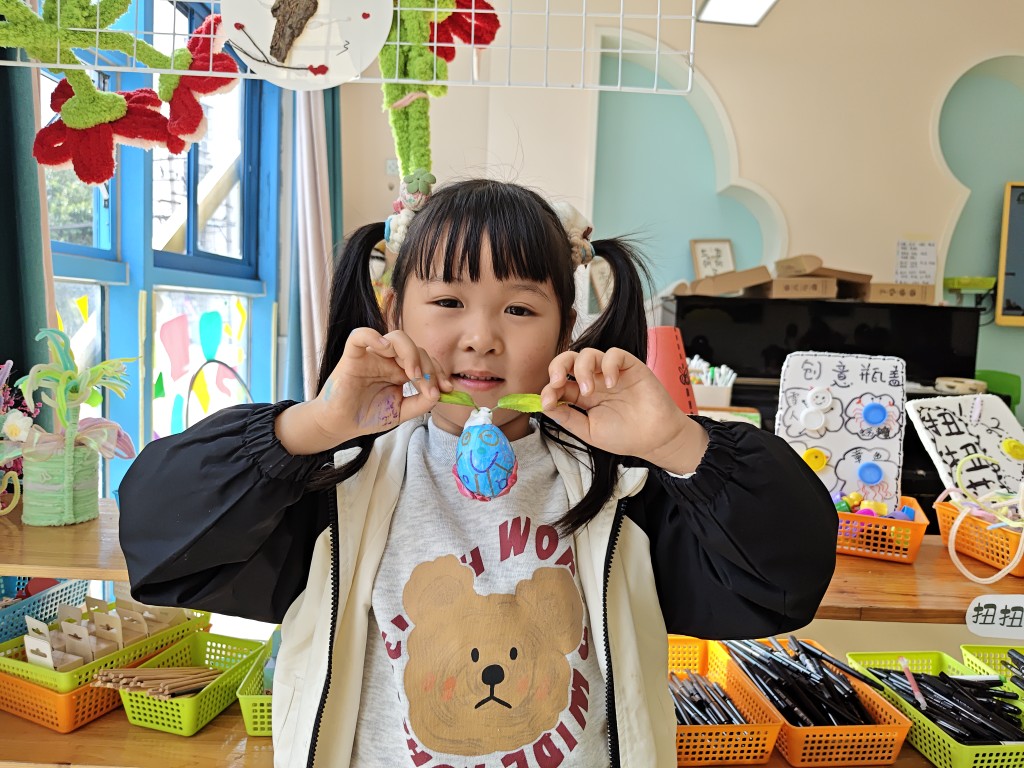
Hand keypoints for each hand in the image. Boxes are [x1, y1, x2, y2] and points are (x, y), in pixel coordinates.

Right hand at [276, 328, 451, 454]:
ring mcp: (372, 356)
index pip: (425, 359)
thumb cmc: (368, 416)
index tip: (447, 389)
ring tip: (412, 374)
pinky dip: (373, 336)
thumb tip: (438, 393)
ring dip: (410, 353)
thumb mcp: (401, 412)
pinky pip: (359, 336)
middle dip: (428, 366)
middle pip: (415, 347)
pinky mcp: (352, 357)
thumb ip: (421, 403)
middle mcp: (388, 359)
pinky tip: (384, 348)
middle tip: (429, 388)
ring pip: (395, 337)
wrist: (341, 426)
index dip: (438, 371)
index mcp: (400, 370)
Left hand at [539, 347, 708, 473]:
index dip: (549, 389)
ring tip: (588, 391)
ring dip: (582, 369)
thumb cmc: (624, 436)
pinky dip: (608, 365)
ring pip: (588, 354)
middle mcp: (593, 380)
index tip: (546, 401)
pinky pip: (613, 354)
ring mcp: (610, 372)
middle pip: (568, 360)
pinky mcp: (629, 366)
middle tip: (557, 382)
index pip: (559, 383)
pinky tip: (610, 383)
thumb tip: (544, 405)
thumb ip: (567, 418)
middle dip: (557, 366)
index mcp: (581, 396)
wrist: (655, 439)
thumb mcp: (589, 431)